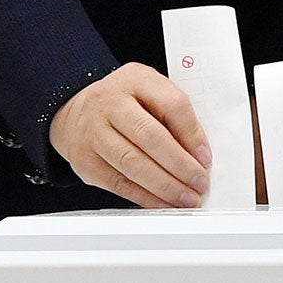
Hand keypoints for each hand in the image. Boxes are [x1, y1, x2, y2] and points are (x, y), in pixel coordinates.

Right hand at [48, 63, 211, 207]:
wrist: (77, 111)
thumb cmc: (124, 102)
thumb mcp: (149, 91)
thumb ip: (173, 115)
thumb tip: (198, 154)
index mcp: (136, 79)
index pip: (171, 104)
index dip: (191, 134)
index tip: (205, 158)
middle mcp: (110, 103)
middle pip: (149, 136)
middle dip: (179, 164)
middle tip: (199, 182)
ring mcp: (94, 132)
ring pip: (132, 163)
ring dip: (164, 185)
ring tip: (186, 198)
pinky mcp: (86, 161)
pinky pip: (119, 183)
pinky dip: (145, 197)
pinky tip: (163, 203)